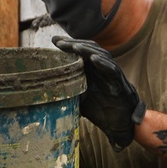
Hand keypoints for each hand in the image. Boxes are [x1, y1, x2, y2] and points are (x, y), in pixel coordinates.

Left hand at [52, 35, 145, 150]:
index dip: (69, 45)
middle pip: (90, 50)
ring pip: (102, 56)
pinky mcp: (120, 85)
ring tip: (74, 46)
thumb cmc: (100, 112)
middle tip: (59, 42)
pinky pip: (113, 71)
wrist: (119, 126)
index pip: (81, 53)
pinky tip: (93, 59)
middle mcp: (102, 70)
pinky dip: (103, 64)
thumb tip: (45, 94)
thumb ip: (67, 93)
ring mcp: (112, 76)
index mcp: (92, 71)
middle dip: (75, 44)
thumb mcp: (78, 100)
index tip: (54, 41)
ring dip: (88, 50)